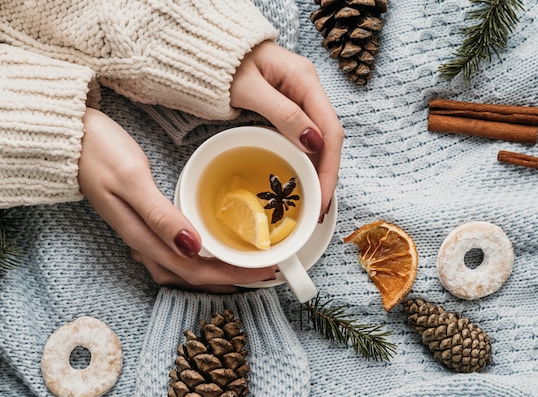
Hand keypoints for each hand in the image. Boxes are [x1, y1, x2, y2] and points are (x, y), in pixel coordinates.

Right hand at [78, 108, 275, 291]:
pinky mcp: (137, 221)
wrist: (65, 136)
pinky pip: (171, 254)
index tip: (265, 271)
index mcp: (142, 235)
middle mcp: (141, 241)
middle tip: (264, 274)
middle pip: (189, 276)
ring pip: (179, 269)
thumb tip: (193, 249)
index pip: (194, 270)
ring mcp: (137, 233)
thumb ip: (160, 216)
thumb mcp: (131, 178)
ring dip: (211, 275)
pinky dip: (195, 260)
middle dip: (228, 280)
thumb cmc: (96, 151)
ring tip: (241, 271)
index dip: (232, 275)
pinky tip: (206, 252)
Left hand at [230, 41, 343, 220]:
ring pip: (318, 140)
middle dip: (327, 176)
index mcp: (305, 80)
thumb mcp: (249, 89)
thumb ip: (282, 114)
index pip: (329, 131)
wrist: (208, 46)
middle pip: (329, 139)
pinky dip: (306, 161)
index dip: (329, 168)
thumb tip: (314, 143)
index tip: (323, 197)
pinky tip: (303, 180)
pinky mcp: (288, 107)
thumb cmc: (224, 63)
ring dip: (319, 172)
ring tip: (314, 201)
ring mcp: (300, 98)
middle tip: (320, 209)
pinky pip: (304, 137)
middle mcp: (308, 89)